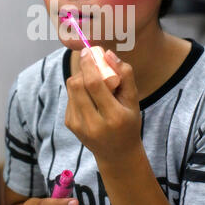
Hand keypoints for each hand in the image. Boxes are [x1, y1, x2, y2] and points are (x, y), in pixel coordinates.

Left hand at [65, 47, 141, 164]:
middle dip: (83, 69)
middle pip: (77, 85)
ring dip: (80, 79)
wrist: (117, 153)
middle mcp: (94, 124)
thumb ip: (125, 74)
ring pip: (71, 89)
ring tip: (93, 83)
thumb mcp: (134, 100)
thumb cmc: (128, 122)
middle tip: (92, 63)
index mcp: (114, 117)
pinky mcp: (70, 124)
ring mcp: (79, 126)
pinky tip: (89, 97)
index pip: (94, 84)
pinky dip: (78, 90)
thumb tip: (107, 53)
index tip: (88, 51)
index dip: (88, 64)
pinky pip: (70, 97)